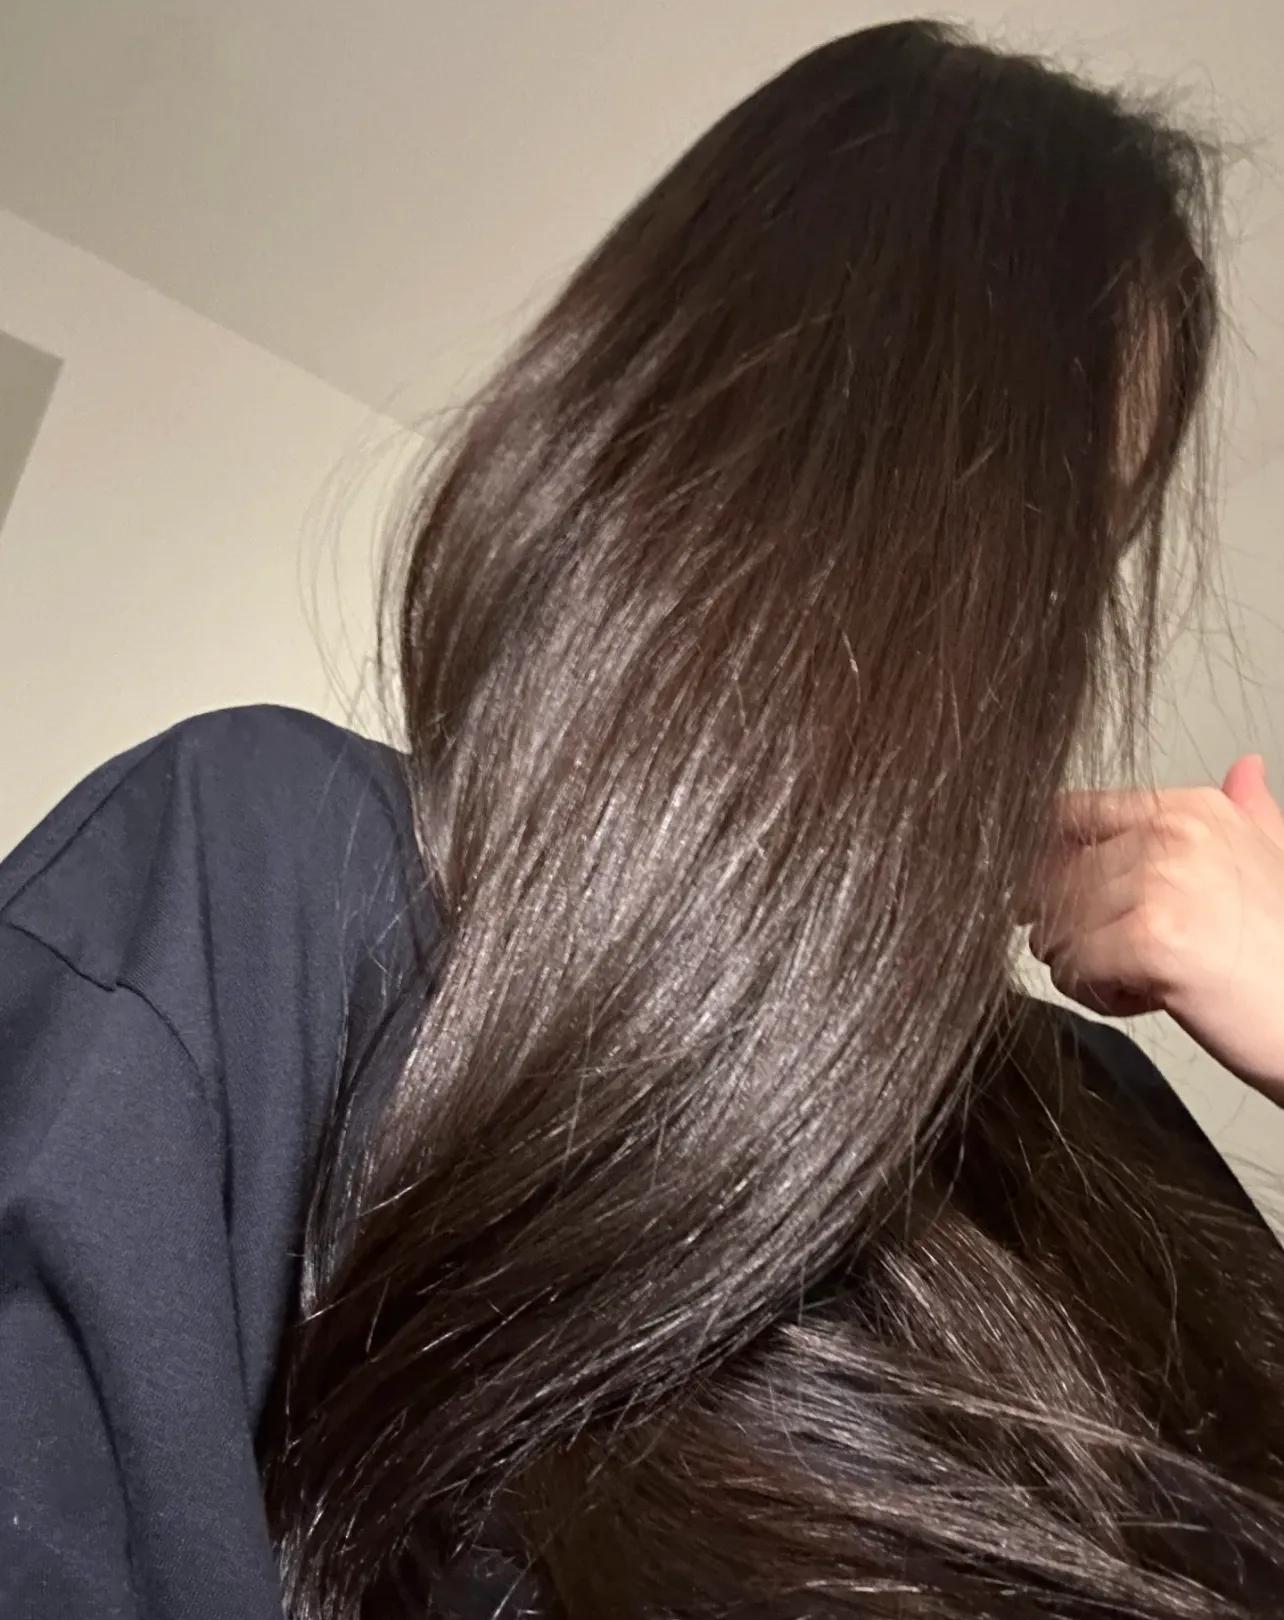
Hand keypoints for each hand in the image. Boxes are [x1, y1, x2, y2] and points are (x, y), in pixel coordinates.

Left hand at [1023, 754, 1283, 1105]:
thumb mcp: (1272, 860)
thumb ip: (1245, 814)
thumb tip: (1242, 768)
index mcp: (1194, 808)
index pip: (1071, 816)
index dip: (1048, 865)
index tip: (1051, 901)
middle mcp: (1174, 834)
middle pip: (1055, 874)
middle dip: (1066, 925)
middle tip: (1110, 958)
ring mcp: (1161, 883)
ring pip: (1059, 923)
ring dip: (1083, 964)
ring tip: (1136, 980)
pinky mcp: (1150, 941)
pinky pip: (1073, 966)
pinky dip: (1094, 994)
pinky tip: (1142, 999)